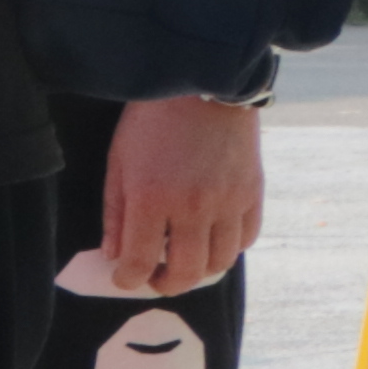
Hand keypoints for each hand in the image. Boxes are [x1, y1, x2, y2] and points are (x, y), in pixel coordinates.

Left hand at [93, 96, 265, 296]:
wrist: (205, 84)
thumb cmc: (153, 121)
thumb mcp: (120, 161)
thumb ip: (116, 212)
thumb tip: (115, 254)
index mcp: (152, 199)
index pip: (139, 262)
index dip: (128, 280)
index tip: (124, 279)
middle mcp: (192, 208)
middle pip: (185, 273)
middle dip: (166, 284)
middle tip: (157, 278)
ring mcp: (227, 202)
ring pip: (220, 262)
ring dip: (201, 270)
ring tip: (188, 260)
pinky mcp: (252, 192)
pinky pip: (247, 237)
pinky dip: (231, 247)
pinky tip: (215, 238)